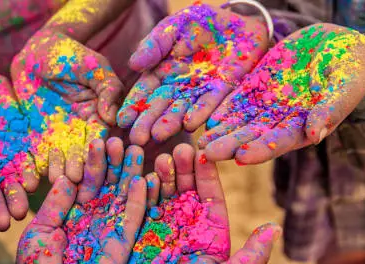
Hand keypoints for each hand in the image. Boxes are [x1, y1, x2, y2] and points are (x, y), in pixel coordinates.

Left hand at [11, 28, 124, 182]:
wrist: (36, 52)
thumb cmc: (71, 54)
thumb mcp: (94, 66)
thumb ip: (107, 88)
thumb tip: (112, 117)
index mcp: (100, 118)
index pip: (100, 140)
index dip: (97, 155)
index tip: (93, 167)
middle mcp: (81, 133)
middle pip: (81, 156)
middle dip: (79, 170)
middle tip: (75, 183)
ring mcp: (59, 138)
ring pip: (60, 160)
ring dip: (58, 172)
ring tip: (55, 182)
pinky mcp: (38, 138)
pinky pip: (36, 155)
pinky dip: (34, 168)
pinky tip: (30, 179)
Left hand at [15, 138, 146, 263]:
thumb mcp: (39, 232)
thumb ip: (55, 204)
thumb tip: (68, 176)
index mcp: (72, 217)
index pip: (85, 184)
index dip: (91, 163)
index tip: (95, 139)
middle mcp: (94, 223)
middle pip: (107, 187)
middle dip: (112, 163)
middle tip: (119, 137)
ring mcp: (109, 235)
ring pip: (123, 199)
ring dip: (129, 175)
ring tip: (135, 149)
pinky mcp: (122, 249)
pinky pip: (133, 222)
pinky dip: (139, 202)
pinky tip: (144, 179)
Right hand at [112, 144, 279, 263]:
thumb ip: (252, 256)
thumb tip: (275, 227)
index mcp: (211, 239)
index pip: (212, 200)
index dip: (208, 176)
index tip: (205, 152)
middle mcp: (187, 232)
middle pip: (187, 193)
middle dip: (184, 170)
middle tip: (179, 147)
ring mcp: (162, 234)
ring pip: (163, 198)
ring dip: (162, 178)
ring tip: (159, 157)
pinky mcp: (140, 240)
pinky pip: (142, 211)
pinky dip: (142, 194)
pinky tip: (141, 177)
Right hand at [117, 3, 268, 144]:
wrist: (242, 22)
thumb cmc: (202, 22)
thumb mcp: (174, 26)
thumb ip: (155, 43)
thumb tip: (133, 64)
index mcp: (161, 72)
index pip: (143, 92)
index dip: (132, 106)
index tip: (122, 120)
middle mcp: (177, 87)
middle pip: (159, 107)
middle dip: (147, 123)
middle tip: (137, 139)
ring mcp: (199, 92)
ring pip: (181, 110)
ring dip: (170, 124)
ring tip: (158, 137)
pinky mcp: (222, 91)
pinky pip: (210, 103)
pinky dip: (200, 113)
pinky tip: (191, 125)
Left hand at [199, 23, 364, 163]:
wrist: (335, 43)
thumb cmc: (349, 66)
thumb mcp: (346, 84)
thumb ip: (331, 108)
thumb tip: (315, 135)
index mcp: (303, 127)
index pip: (278, 142)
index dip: (260, 150)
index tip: (242, 157)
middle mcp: (280, 122)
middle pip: (251, 137)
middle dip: (230, 146)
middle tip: (208, 154)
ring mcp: (265, 106)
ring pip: (238, 123)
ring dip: (219, 133)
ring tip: (199, 141)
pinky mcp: (254, 89)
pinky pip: (234, 102)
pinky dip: (220, 111)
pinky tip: (204, 119)